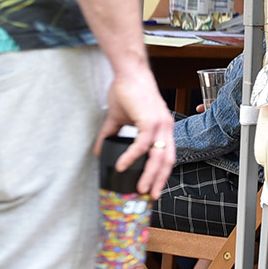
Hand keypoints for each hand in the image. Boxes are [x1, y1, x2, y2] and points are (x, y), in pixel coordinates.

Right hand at [101, 65, 175, 197]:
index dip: (162, 173)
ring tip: (139, 188)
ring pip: (159, 156)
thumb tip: (99, 152)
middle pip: (168, 161)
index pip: (168, 156)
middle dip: (159, 180)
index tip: (154, 187)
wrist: (129, 72)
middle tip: (150, 195)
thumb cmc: (126, 91)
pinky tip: (123, 165)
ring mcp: (160, 124)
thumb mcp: (118, 118)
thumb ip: (111, 135)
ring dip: (149, 174)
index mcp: (163, 128)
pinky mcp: (150, 120)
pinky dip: (133, 156)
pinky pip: (142, 144)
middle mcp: (166, 128)